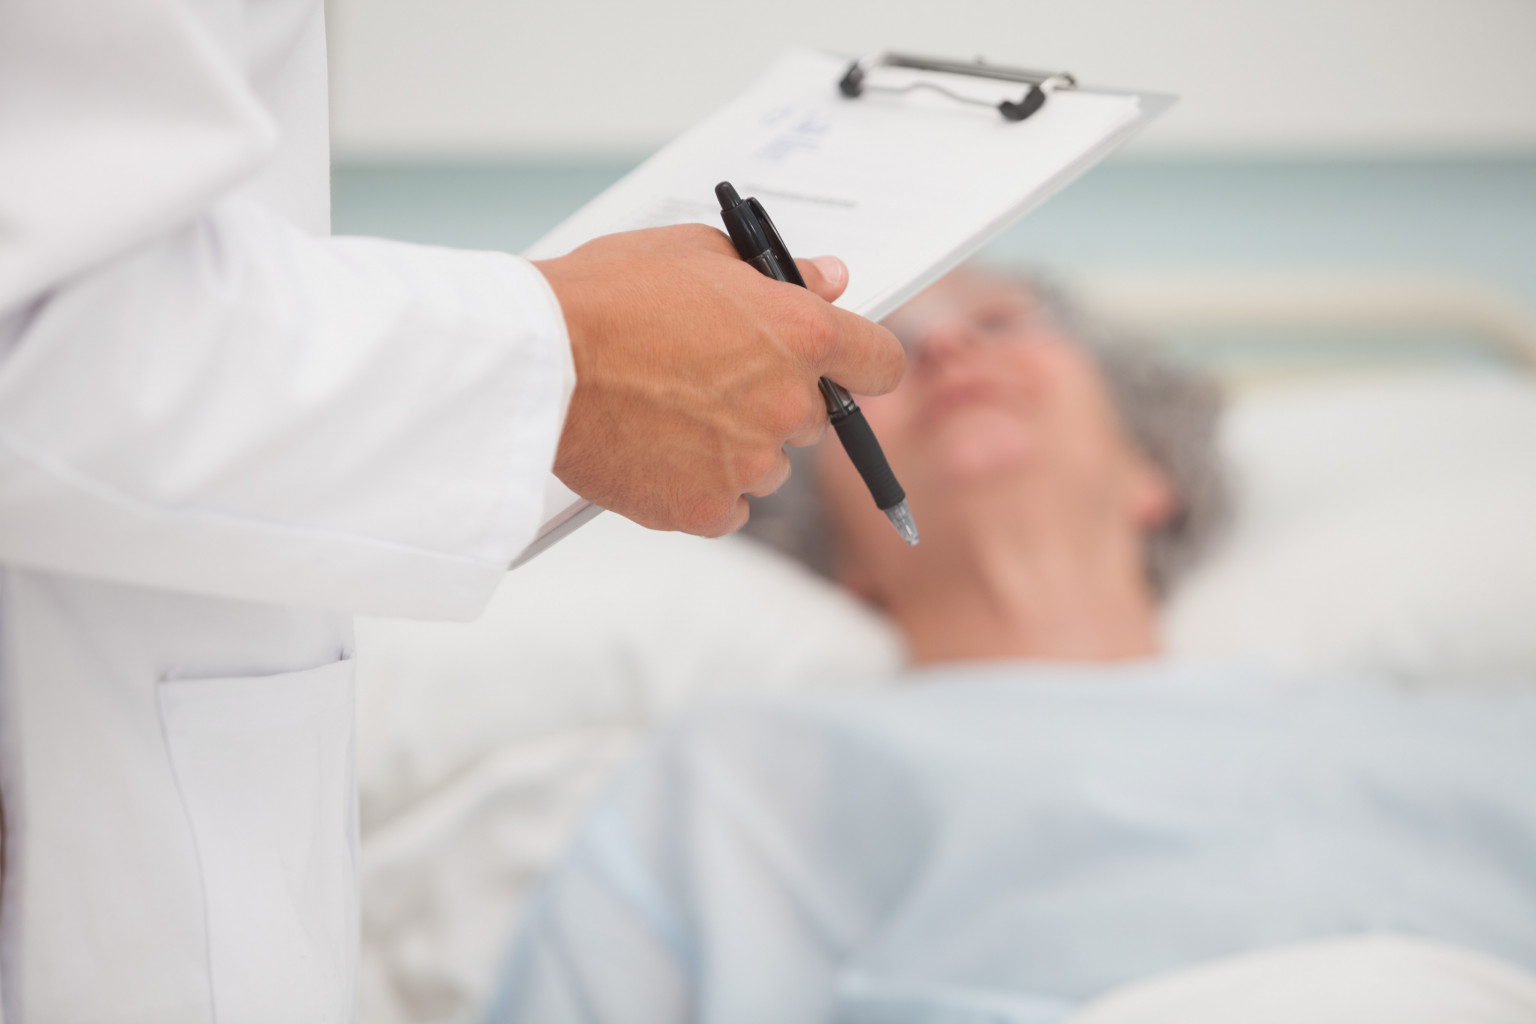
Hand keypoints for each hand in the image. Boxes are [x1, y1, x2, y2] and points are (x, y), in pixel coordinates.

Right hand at [535, 224, 904, 535]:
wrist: (537, 360)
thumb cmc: (608, 295)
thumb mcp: (700, 254)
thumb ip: (782, 272)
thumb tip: (832, 279)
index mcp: (802, 335)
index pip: (881, 364)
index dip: (862, 365)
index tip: (843, 369)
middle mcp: (788, 404)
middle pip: (814, 420)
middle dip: (776, 403)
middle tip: (710, 382)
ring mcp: (750, 464)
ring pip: (768, 467)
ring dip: (737, 450)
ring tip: (670, 416)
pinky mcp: (705, 509)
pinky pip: (726, 509)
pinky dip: (699, 490)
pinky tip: (658, 455)